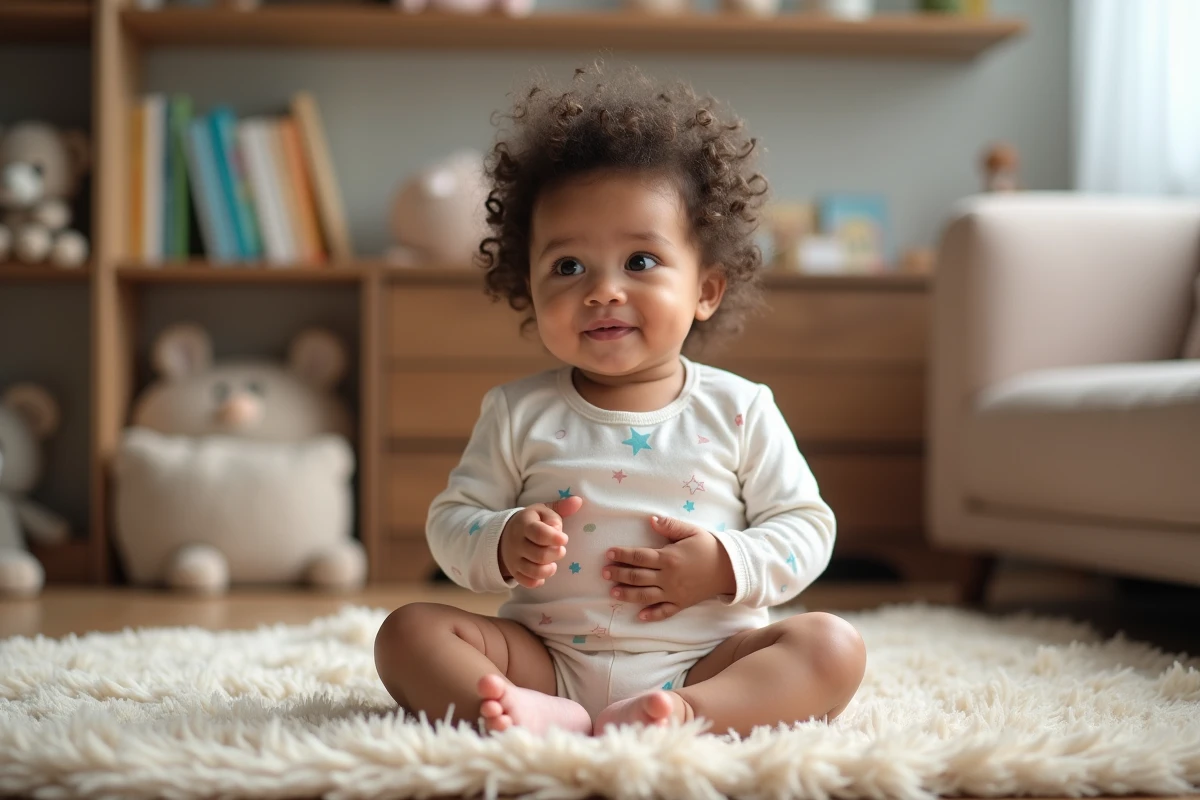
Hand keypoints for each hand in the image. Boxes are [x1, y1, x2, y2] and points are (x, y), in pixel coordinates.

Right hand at [498, 495, 582, 588]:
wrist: (505, 535)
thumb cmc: (532, 522)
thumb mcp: (543, 511)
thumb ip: (561, 507)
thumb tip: (578, 501)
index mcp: (525, 524)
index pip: (539, 533)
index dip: (555, 538)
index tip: (564, 539)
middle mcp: (517, 543)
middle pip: (539, 555)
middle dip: (556, 554)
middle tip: (560, 549)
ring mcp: (514, 559)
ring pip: (534, 571)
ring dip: (549, 569)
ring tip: (553, 562)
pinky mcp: (514, 572)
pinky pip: (527, 582)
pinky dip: (539, 580)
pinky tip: (544, 571)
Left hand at [603, 515, 736, 621]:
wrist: (730, 568)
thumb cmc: (709, 546)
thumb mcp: (691, 531)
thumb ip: (670, 526)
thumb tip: (650, 520)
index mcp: (669, 557)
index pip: (639, 556)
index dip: (622, 555)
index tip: (609, 553)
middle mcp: (668, 577)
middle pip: (638, 577)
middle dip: (619, 574)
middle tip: (604, 572)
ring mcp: (674, 592)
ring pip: (645, 596)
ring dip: (627, 595)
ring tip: (612, 593)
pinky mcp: (682, 603)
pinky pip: (664, 612)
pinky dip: (652, 615)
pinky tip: (640, 616)